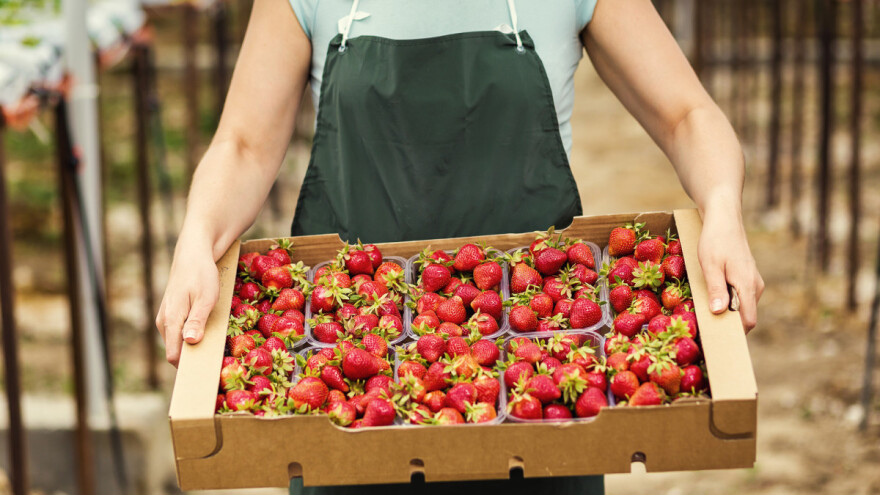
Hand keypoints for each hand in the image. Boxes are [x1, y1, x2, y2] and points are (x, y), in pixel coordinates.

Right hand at [155, 237, 219, 366]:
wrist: (193, 254)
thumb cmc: (201, 275)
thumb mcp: (205, 297)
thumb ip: (197, 320)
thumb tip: (190, 342)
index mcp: (171, 320)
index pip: (174, 356)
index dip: (189, 368)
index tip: (207, 373)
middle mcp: (164, 322)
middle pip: (176, 352)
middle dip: (194, 358)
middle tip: (217, 361)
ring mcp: (166, 318)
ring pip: (179, 342)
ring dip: (194, 347)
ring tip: (216, 347)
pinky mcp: (172, 315)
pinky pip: (180, 333)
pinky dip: (193, 337)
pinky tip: (208, 334)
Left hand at [697, 206, 763, 331]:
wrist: (724, 218)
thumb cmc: (715, 240)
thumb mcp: (710, 265)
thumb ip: (715, 289)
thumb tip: (719, 312)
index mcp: (748, 285)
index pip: (748, 321)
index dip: (734, 333)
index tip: (716, 339)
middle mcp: (755, 286)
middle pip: (745, 316)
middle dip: (728, 324)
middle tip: (705, 329)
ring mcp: (753, 282)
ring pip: (742, 307)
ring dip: (727, 312)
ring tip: (705, 313)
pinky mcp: (747, 278)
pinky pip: (740, 297)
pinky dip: (728, 302)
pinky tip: (712, 298)